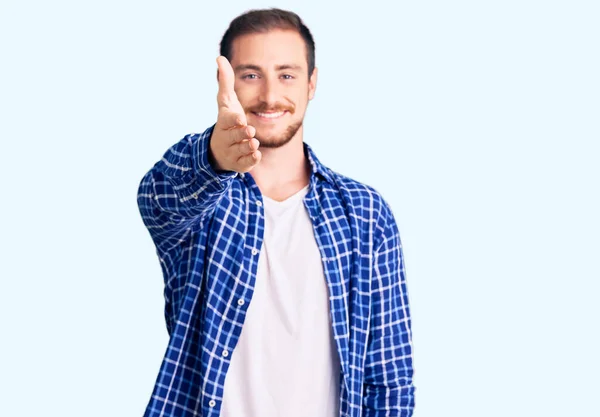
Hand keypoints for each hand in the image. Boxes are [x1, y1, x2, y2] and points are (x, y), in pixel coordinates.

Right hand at [209, 56, 260, 172]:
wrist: (220, 150)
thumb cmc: (227, 121)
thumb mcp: (226, 102)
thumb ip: (225, 81)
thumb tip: (220, 57)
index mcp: (224, 122)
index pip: (228, 120)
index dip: (234, 120)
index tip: (240, 118)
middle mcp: (226, 137)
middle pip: (236, 135)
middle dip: (242, 133)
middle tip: (250, 130)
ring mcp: (232, 151)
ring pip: (241, 149)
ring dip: (248, 146)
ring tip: (254, 142)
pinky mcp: (239, 164)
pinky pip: (246, 163)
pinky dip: (252, 159)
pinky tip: (256, 154)